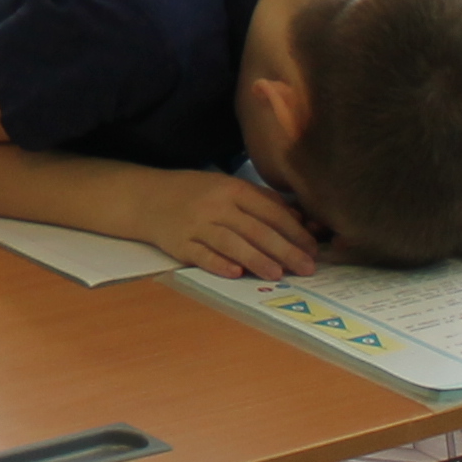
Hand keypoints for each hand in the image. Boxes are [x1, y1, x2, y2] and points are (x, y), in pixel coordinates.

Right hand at [146, 170, 331, 280]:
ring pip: (231, 243)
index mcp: (233, 189)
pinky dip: (218, 264)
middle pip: (255, 229)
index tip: (313, 248)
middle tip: (306, 267)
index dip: (294, 231)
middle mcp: (216, 206)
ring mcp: (196, 225)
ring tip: (278, 274)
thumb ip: (263, 202)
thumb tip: (300, 221)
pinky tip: (235, 273)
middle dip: (284, 250)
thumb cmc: (197, 194)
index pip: (270, 211)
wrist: (148, 198)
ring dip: (256, 259)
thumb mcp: (229, 187)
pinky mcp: (179, 244)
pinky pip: (201, 255)